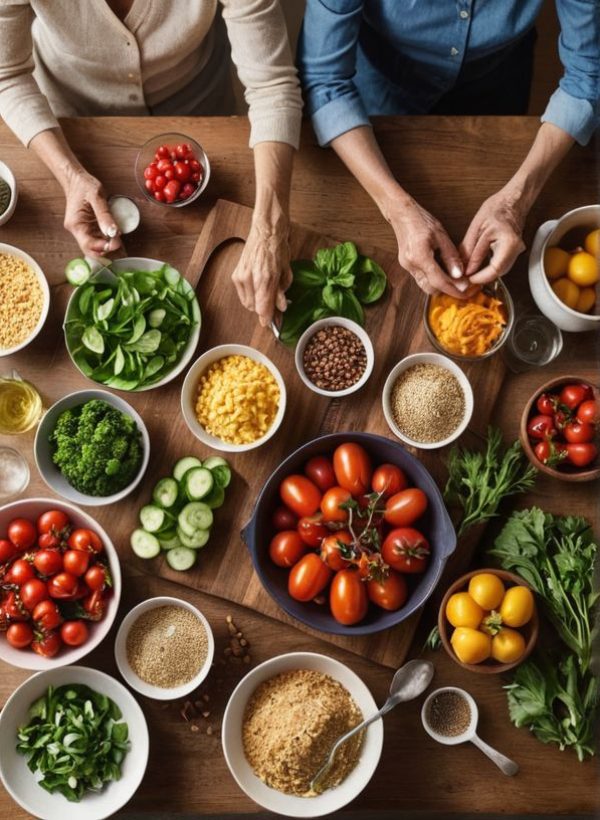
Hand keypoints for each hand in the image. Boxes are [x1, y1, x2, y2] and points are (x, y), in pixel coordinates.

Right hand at [62, 167, 120, 257]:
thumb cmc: (84, 185)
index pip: (88, 245)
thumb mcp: (96, 197)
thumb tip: (113, 232)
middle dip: (107, 251)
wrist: (76, 180)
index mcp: (76, 225)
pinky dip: (109, 242)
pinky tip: (118, 242)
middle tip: (121, 247)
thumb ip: (104, 215)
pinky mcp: (90, 229)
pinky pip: (99, 239)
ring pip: (97, 247)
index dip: (103, 247)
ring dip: (109, 248)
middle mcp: (78, 231)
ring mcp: (84, 231)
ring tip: (122, 247)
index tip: (117, 243)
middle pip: (92, 250)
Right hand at [232, 211, 291, 326]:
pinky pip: (243, 295)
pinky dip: (250, 296)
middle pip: (255, 308)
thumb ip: (281, 291)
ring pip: (248, 303)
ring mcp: (241, 277)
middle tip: (275, 305)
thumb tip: (281, 307)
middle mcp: (250, 278)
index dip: (268, 318)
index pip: (263, 308)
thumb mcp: (285, 272)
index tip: (272, 325)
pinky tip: (257, 287)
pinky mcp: (236, 275)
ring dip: (257, 303)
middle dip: (265, 309)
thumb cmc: (278, 249)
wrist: (265, 231)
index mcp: (265, 278)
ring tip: (266, 292)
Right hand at [389, 198, 472, 296]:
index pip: (439, 282)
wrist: (401, 214)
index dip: (454, 289)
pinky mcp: (407, 266)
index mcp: (419, 256)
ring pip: (426, 286)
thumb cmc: (421, 220)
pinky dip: (434, 279)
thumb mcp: (441, 235)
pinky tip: (443, 272)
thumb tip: (460, 275)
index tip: (466, 292)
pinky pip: (422, 279)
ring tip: (455, 279)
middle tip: (464, 285)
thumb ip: (450, 256)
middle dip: (448, 290)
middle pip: (431, 289)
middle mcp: (411, 265)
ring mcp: (407, 267)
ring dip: (441, 285)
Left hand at [460, 189, 525, 284]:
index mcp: (508, 241)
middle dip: (481, 277)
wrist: (511, 201)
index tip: (467, 278)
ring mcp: (517, 251)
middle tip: (466, 277)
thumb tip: (464, 269)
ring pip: (500, 271)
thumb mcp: (476, 229)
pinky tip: (479, 266)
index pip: (495, 269)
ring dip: (485, 273)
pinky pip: (501, 265)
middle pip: (498, 273)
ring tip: (470, 271)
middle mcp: (516, 248)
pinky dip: (489, 268)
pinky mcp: (514, 252)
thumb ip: (470, 251)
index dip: (479, 278)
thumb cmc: (496, 209)